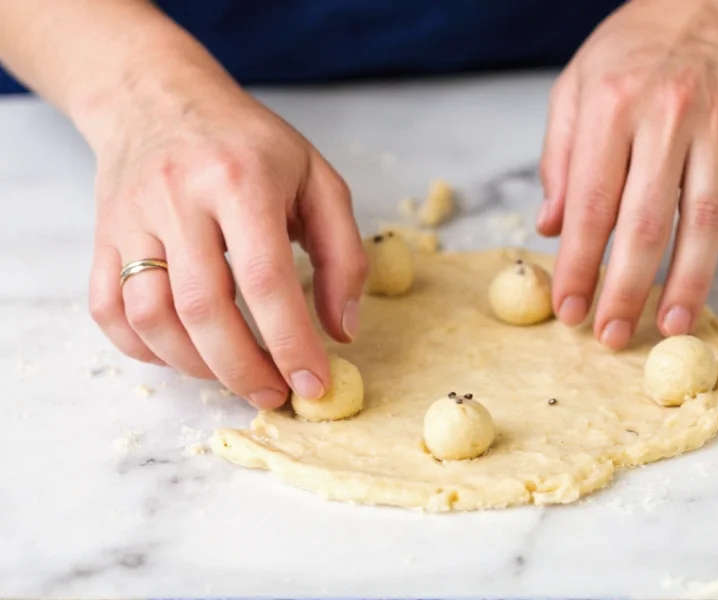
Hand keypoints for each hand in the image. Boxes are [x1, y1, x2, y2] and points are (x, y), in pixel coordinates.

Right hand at [87, 71, 365, 407]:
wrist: (160, 98)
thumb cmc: (249, 144)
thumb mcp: (317, 179)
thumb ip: (343, 254)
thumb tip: (342, 331)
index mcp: (241, 179)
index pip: (265, 279)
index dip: (291, 341)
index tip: (313, 384)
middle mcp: (178, 198)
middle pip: (202, 308)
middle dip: (243, 369)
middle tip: (275, 395)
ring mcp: (130, 219)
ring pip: (149, 316)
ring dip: (195, 365)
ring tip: (235, 375)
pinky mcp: (102, 236)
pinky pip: (108, 310)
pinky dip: (144, 348)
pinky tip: (184, 353)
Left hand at [538, 0, 717, 347]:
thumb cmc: (639, 43)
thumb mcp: (577, 85)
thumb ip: (560, 156)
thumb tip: (551, 225)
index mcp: (609, 107)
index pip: (589, 206)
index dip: (577, 265)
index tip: (569, 309)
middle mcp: (666, 116)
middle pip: (644, 225)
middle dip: (625, 290)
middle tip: (612, 335)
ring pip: (704, 221)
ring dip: (688, 282)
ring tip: (670, 325)